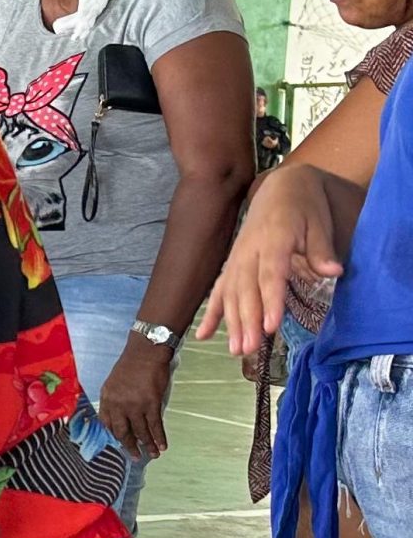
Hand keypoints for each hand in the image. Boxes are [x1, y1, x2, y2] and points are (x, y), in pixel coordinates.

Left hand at [99, 340, 173, 461]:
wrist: (146, 352)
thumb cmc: (132, 365)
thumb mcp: (114, 382)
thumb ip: (115, 399)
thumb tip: (121, 416)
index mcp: (106, 398)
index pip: (107, 423)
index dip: (115, 435)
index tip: (121, 442)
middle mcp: (118, 404)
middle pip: (122, 432)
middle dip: (130, 446)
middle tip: (136, 456)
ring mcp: (134, 405)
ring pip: (141, 431)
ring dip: (148, 445)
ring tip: (153, 454)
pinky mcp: (151, 403)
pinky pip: (155, 425)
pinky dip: (159, 437)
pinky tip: (163, 445)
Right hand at [196, 167, 338, 355]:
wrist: (281, 187)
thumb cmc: (304, 207)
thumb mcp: (319, 222)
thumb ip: (322, 248)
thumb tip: (334, 271)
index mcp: (272, 239)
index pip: (270, 275)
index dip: (269, 301)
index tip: (270, 326)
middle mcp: (249, 251)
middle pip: (245, 290)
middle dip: (246, 321)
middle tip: (248, 349)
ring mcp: (237, 259)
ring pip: (230, 294)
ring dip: (231, 323)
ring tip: (235, 350)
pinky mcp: (232, 265)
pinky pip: (218, 291)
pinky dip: (211, 313)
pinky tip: (203, 335)